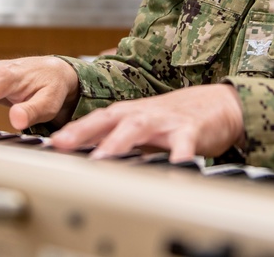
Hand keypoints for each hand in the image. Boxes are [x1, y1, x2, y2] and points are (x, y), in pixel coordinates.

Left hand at [50, 83, 244, 162]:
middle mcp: (144, 113)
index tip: (52, 143)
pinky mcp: (191, 130)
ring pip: (139, 128)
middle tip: (64, 145)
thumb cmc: (178, 118)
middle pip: (110, 119)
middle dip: (85, 131)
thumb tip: (88, 158)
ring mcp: (166, 120)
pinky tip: (168, 169)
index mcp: (131, 113)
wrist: (221, 103)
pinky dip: (175, 157)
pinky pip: (182, 146)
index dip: (74, 129)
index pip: (97, 119)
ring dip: (118, 142)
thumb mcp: (145, 126)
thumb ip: (119, 139)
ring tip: (102, 159)